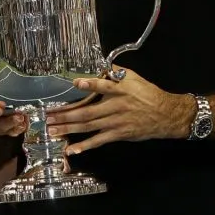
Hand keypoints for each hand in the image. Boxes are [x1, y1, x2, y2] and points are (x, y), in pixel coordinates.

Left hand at [44, 67, 190, 154]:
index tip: (75, 83)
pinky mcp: (118, 134)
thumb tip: (102, 64)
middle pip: (87, 111)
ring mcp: (115, 122)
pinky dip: (84, 146)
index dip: (90, 84)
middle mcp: (116, 106)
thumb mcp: (135, 78)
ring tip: (52, 130)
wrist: (165, 115)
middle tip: (48, 116)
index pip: (104, 85)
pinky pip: (98, 141)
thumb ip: (117, 72)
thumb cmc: (148, 94)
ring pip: (88, 126)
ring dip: (68, 128)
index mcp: (120, 90)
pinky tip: (71, 149)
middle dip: (65, 114)